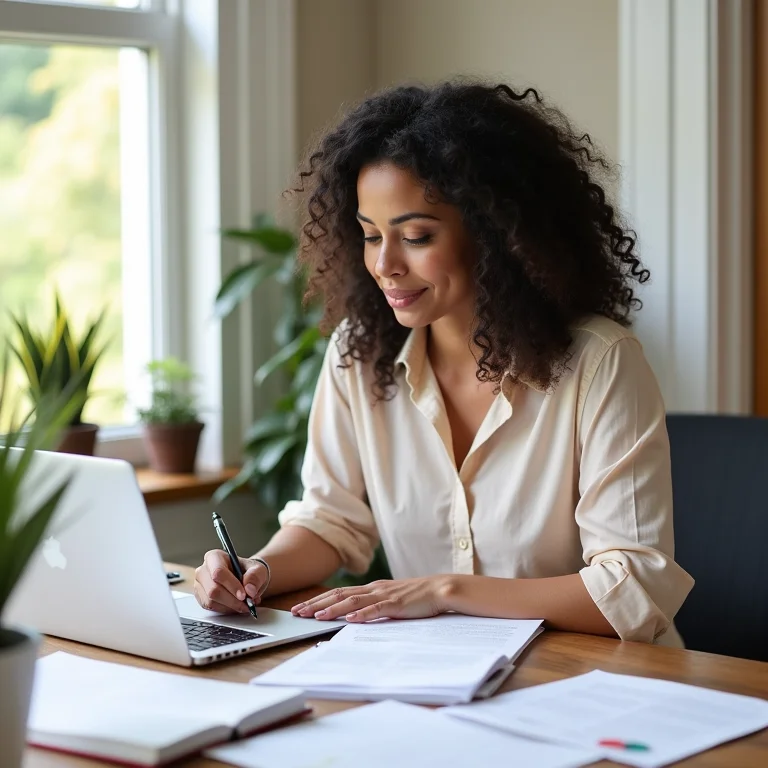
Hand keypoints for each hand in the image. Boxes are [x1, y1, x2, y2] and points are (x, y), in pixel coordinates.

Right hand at [194, 549, 268, 613]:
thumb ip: (255, 576)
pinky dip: (226, 610)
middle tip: (247, 604)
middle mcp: (203, 570)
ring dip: (230, 606)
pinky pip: (211, 608)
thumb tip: (249, 589)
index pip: (218, 572)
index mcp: (215, 557)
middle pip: (213, 589)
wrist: (246, 580)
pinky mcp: (201, 598)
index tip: (244, 595)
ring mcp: (200, 585)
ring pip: (211, 601)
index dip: (231, 585)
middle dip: (232, 600)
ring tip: (245, 604)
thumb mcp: (258, 569)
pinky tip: (236, 606)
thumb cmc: (249, 571)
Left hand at [290, 576, 452, 622]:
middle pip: (340, 595)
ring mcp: (384, 595)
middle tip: (298, 612)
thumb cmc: (417, 597)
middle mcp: (374, 589)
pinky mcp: (396, 604)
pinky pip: (376, 609)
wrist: (440, 588)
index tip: (302, 607)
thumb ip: (374, 605)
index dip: (319, 600)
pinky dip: (362, 614)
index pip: (339, 593)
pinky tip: (350, 619)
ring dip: (333, 609)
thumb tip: (355, 615)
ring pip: (353, 601)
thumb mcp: (391, 599)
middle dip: (317, 604)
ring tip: (317, 616)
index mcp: (372, 588)